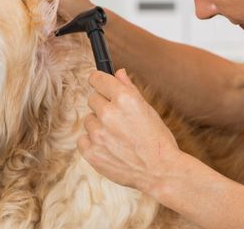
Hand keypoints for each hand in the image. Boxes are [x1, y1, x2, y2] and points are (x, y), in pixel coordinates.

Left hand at [78, 69, 181, 192]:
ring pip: (89, 120)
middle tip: (119, 120)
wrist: (160, 171)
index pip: (97, 79)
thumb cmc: (157, 139)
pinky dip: (93, 143)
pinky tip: (109, 148)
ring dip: (99, 126)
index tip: (99, 83)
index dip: (98, 81)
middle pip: (92, 99)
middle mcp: (108, 113)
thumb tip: (118, 72)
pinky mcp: (91, 152)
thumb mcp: (147, 109)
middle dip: (103, 106)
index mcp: (124, 99)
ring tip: (118, 137)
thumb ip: (129, 88)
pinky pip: (83, 140)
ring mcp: (98, 134)